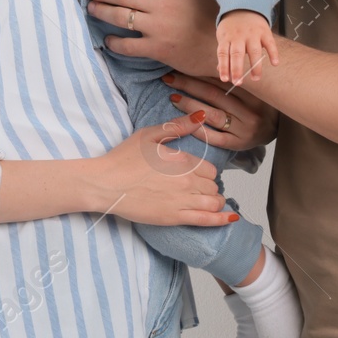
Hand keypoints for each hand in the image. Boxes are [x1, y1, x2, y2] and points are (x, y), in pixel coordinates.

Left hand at [84, 0, 221, 78]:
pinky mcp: (157, 48)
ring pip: (119, 17)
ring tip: (92, 8)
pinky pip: (127, 46)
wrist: (228, 49)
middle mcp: (161, 3)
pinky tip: (108, 40)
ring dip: (101, 11)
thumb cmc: (217, 15)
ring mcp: (157, 27)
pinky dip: (114, 43)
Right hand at [88, 112, 238, 226]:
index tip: (195, 174)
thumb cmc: (123, 159)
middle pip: (213, 185)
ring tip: (207, 200)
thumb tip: (201, 116)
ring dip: (215, 201)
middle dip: (209, 186)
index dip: (205, 172)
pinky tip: (231, 218)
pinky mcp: (175, 218)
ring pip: (214, 202)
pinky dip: (222, 219)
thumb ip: (177, 126)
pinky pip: (207, 220)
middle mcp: (187, 181)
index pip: (210, 169)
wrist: (105, 184)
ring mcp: (182, 201)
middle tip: (196, 187)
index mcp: (182, 160)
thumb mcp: (149, 135)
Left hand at [159, 72, 278, 154]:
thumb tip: (208, 66)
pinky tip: (184, 123)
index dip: (199, 73)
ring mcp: (244, 129)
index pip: (221, 81)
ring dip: (189, 105)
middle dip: (188, 85)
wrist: (276, 129)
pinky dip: (199, 130)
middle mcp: (249, 111)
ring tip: (173, 97)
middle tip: (169, 78)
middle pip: (213, 95)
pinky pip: (216, 138)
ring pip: (212, 115)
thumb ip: (234, 80)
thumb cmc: (259, 104)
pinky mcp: (239, 144)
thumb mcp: (253, 89)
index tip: (181, 66)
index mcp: (252, 93)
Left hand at [216, 10, 279, 84]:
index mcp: (227, 38)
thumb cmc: (232, 27)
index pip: (223, 54)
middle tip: (238, 83)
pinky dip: (273, 53)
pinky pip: (270, 43)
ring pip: (254, 51)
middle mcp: (239, 36)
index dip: (224, 67)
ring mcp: (252, 34)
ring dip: (255, 66)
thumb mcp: (224, 37)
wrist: (245, 7)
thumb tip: (222, 72)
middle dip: (237, 69)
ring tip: (256, 78)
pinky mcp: (265, 32)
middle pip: (237, 53)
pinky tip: (275, 63)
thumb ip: (224, 53)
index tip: (225, 80)